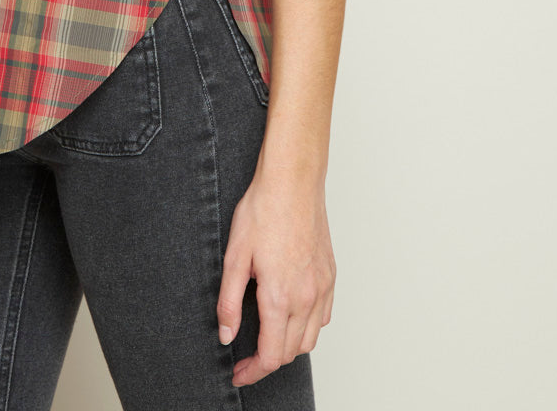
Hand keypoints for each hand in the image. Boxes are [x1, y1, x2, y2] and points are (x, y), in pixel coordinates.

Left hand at [216, 165, 335, 386]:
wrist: (292, 182)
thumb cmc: (263, 210)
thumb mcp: (234, 256)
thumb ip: (229, 301)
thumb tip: (226, 334)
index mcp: (280, 296)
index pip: (271, 355)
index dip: (252, 371)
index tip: (238, 373)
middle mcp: (307, 297)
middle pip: (290, 352)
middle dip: (267, 362)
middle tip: (244, 358)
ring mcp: (322, 287)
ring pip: (310, 338)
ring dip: (288, 347)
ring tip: (266, 338)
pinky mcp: (330, 276)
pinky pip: (323, 317)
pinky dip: (308, 327)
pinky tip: (291, 315)